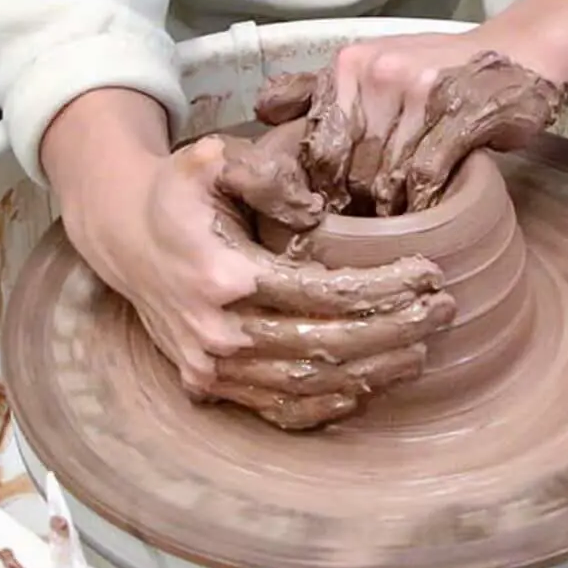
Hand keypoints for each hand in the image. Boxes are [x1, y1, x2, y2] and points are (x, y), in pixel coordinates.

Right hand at [52, 113, 454, 431]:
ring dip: (372, 373)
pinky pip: (277, 409)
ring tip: (421, 350)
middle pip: (326, 346)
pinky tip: (366, 389)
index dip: (384, 289)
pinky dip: (326, 405)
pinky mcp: (208, 385)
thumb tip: (312, 210)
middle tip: (443, 311)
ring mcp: (211, 368)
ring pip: (307, 386)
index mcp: (224, 276)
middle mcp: (217, 334)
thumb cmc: (179, 193)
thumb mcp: (210, 158)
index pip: (324, 294)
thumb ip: (261, 171)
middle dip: (395, 330)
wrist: (123, 235)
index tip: (430, 272)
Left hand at [256, 39, 567, 214]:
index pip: (316, 145)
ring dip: (387, 210)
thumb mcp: (372, 64)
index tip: (325, 214)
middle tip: (359, 229)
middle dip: (352, 204)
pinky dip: (421, 205)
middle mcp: (378, 74)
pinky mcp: (460, 116)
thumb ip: (316, 89)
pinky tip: (425, 214)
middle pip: (348, 167)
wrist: (521, 54)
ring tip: (393, 227)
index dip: (319, 189)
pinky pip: (424, 178)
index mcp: (349, 66)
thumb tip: (260, 112)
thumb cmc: (438, 69)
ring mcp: (420, 93)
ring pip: (384, 177)